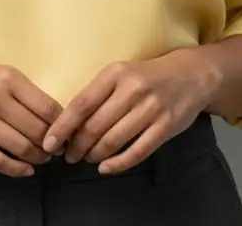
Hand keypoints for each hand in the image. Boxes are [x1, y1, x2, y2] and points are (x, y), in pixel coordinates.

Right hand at [0, 57, 63, 177]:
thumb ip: (24, 92)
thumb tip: (53, 118)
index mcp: (8, 78)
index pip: (47, 107)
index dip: (61, 125)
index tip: (66, 133)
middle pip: (36, 130)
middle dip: (51, 145)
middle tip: (55, 150)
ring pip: (20, 147)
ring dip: (37, 158)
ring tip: (41, 159)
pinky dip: (16, 169)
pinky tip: (25, 170)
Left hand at [42, 50, 213, 175]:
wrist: (191, 75)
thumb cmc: (146, 76)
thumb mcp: (120, 73)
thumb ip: (99, 94)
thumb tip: (68, 123)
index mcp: (116, 73)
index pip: (82, 103)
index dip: (63, 126)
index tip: (49, 142)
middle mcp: (133, 90)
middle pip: (95, 126)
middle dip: (77, 146)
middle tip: (69, 156)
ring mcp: (151, 109)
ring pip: (113, 141)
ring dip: (94, 155)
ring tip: (86, 159)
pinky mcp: (165, 127)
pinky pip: (136, 151)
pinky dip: (117, 164)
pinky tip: (105, 168)